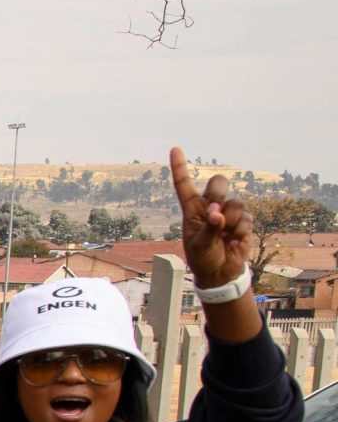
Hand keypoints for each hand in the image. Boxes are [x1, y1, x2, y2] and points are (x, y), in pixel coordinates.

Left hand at [171, 146, 253, 288]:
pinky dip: (240, 231)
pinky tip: (234, 241)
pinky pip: (247, 218)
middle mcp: (210, 207)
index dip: (179, 167)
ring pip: (236, 202)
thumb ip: (208, 229)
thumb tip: (218, 214)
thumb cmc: (203, 257)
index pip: (184, 185)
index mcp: (192, 210)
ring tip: (224, 235)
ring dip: (231, 220)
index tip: (175, 149)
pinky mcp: (244, 221)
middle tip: (215, 211)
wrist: (220, 272)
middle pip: (219, 182)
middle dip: (219, 192)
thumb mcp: (199, 246)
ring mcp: (228, 212)